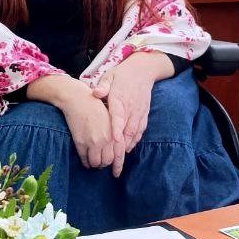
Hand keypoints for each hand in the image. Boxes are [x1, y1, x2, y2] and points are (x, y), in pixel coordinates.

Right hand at [27, 74, 116, 169]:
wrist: (77, 99)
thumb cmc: (94, 106)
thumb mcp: (110, 118)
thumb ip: (114, 133)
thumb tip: (117, 148)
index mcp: (115, 132)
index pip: (119, 154)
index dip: (118, 166)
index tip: (116, 172)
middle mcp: (106, 139)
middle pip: (107, 161)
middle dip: (104, 164)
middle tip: (101, 162)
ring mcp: (93, 142)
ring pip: (96, 162)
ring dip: (95, 164)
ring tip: (93, 161)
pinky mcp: (81, 142)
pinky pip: (84, 159)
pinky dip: (85, 162)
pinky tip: (86, 162)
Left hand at [91, 52, 171, 176]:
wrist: (143, 70)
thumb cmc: (122, 74)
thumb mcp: (110, 76)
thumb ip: (103, 85)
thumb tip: (95, 92)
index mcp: (121, 99)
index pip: (118, 117)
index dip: (116, 130)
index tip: (112, 141)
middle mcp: (131, 109)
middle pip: (126, 133)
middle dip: (120, 151)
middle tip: (114, 168)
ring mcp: (139, 113)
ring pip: (133, 135)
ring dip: (126, 150)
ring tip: (118, 165)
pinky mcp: (143, 115)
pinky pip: (139, 131)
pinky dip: (133, 142)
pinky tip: (127, 150)